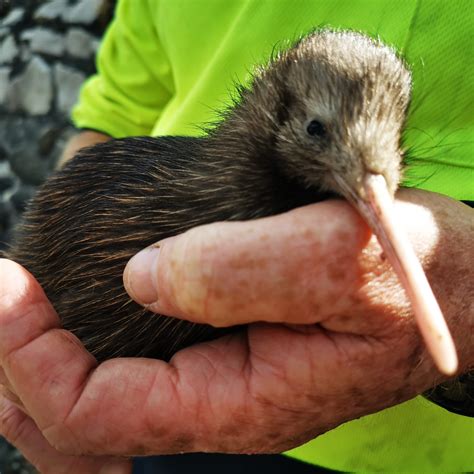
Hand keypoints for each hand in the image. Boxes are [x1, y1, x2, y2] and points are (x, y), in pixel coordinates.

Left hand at [1, 189, 471, 473]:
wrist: (448, 284)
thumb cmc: (411, 276)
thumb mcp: (339, 263)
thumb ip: (244, 269)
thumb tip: (146, 273)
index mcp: (240, 400)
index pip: (97, 409)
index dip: (32, 353)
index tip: (3, 284)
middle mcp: (220, 402)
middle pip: (80, 428)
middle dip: (16, 373)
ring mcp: (221, 378)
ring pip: (98, 406)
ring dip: (39, 367)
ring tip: (12, 312)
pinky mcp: (228, 349)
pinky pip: (133, 370)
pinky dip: (86, 346)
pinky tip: (76, 309)